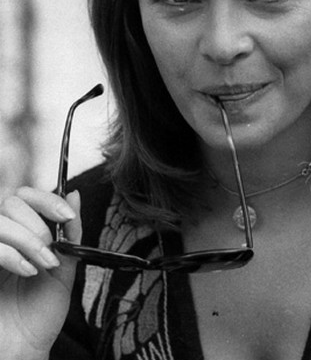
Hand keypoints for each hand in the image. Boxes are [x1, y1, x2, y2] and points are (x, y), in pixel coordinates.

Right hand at [0, 187, 80, 359]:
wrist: (23, 348)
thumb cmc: (40, 311)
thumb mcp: (64, 267)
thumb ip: (70, 232)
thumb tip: (75, 195)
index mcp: (21, 232)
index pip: (26, 195)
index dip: (47, 199)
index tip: (67, 216)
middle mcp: (1, 236)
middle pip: (11, 201)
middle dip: (38, 225)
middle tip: (51, 252)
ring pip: (0, 221)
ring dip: (27, 239)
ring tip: (43, 264)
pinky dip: (11, 254)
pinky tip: (27, 270)